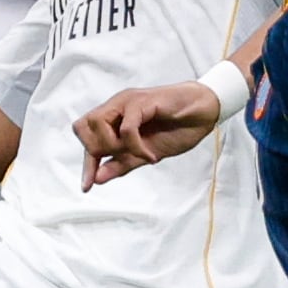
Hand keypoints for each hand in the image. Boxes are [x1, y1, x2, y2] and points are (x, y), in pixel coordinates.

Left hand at [73, 83, 223, 188]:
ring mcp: (127, 102)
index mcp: (114, 117)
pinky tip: (151, 156)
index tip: (87, 186)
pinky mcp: (142, 101)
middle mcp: (116, 106)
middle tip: (122, 158)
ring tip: (138, 154)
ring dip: (114, 146)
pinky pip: (127, 128)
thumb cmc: (176, 128)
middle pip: (82, 127)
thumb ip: (121, 164)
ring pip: (98, 123)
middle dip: (96, 150)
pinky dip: (136, 147)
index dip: (86, 162)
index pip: (85, 136)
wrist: (204, 112)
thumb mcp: (144, 155)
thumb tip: (96, 179)